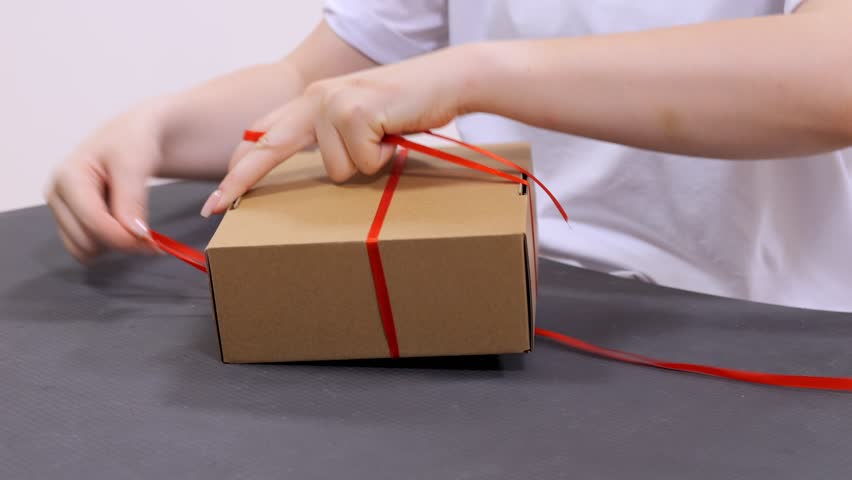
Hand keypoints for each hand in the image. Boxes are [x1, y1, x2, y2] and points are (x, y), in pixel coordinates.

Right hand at [45, 102, 165, 262]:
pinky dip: (108, 245)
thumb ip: (132, 199)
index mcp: (67, 177)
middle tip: (147, 231)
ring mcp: (61, 210)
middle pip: (86, 242)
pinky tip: (122, 226)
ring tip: (132, 222)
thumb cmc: (131, 142)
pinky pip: (87, 248)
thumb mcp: (135, 163)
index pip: (93, 223)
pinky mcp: (70, 221)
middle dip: (119, 241)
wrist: (133, 137)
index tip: (151, 240)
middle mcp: (57, 195)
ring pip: (84, 249)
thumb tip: (134, 234)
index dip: (123, 238)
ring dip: (113, 245)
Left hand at [200, 45, 477, 216]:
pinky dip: (384, 158)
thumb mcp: (362, 122)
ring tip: (386, 141)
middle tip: (213, 208)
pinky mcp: (354, 111)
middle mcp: (315, 99)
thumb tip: (322, 171)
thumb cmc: (408, 108)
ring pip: (336, 169)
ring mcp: (333, 103)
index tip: (219, 198)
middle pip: (268, 148)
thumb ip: (333, 139)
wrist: (448, 80)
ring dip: (366, 164)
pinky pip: (362, 162)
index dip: (239, 168)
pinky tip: (394, 136)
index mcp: (312, 102)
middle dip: (241, 180)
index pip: (264, 136)